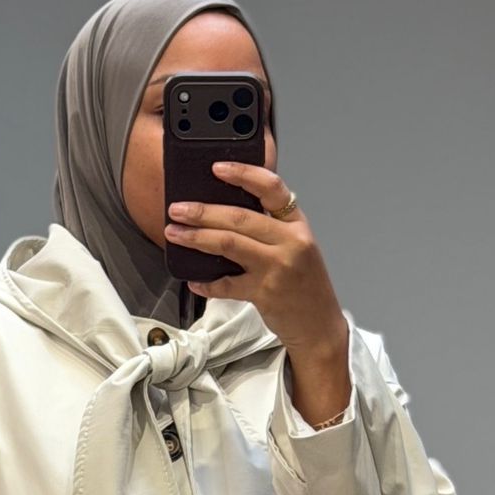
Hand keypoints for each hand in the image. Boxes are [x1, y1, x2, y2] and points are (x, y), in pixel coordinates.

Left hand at [164, 159, 347, 360]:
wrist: (320, 327)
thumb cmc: (306, 288)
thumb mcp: (299, 248)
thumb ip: (272, 229)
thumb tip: (227, 215)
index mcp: (297, 225)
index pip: (272, 188)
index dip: (243, 174)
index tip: (217, 168)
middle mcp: (290, 242)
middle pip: (240, 217)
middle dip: (203, 211)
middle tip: (178, 209)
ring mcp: (277, 268)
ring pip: (229, 243)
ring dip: (197, 237)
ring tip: (175, 233)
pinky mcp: (264, 293)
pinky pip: (227, 284)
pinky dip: (207, 283)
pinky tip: (193, 280)